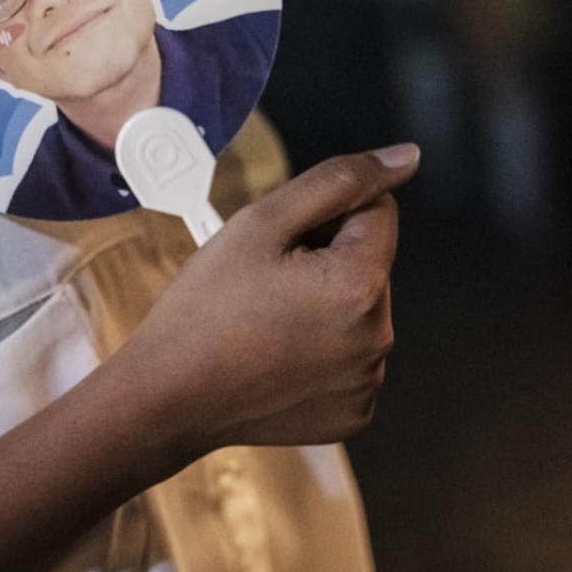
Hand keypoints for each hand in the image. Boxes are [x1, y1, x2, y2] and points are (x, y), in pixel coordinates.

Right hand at [121, 144, 419, 457]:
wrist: (166, 399)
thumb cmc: (204, 310)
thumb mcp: (260, 224)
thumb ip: (337, 181)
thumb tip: (405, 158)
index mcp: (360, 285)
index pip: (378, 210)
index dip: (326, 214)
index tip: (281, 241)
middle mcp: (378, 338)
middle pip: (369, 262)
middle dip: (327, 259)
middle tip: (264, 281)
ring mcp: (367, 382)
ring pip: (359, 310)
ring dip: (324, 303)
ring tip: (264, 320)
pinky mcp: (352, 413)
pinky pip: (349, 358)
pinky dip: (321, 350)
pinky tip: (274, 356)